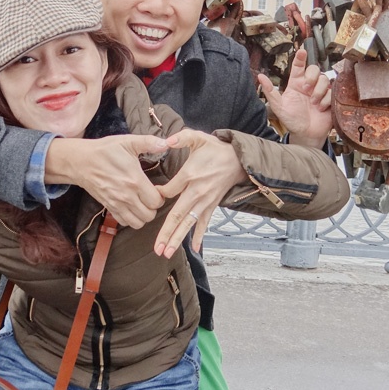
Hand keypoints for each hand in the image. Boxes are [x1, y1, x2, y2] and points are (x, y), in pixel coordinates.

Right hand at [47, 135, 169, 228]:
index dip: (161, 195)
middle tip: (150, 196)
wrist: (81, 161)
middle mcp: (126, 195)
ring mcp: (116, 204)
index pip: (156, 200)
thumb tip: (167, 143)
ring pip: (138, 223)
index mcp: (134, 180)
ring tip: (142, 203)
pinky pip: (124, 222)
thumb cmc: (105, 150)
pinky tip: (131, 206)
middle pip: (149, 215)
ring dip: (143, 215)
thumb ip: (149, 142)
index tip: (157, 188)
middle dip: (153, 207)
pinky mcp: (108, 207)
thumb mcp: (128, 141)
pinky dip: (130, 218)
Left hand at [153, 129, 246, 257]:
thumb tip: (166, 140)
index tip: (151, 198)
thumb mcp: (198, 138)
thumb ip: (181, 137)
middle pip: (178, 215)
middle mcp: (197, 192)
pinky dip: (199, 235)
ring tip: (167, 252)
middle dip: (167, 233)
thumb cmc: (215, 149)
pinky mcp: (212, 205)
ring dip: (178, 238)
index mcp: (190, 175)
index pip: (169, 191)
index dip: (158, 196)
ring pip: (189, 223)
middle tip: (157, 249)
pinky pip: (204, 223)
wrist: (237, 160)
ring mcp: (205, 202)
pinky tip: (194, 248)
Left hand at [259, 48, 331, 147]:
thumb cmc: (291, 120)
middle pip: (314, 69)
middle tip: (307, 89)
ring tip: (313, 103)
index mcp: (296, 84)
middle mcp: (309, 85)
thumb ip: (270, 92)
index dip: (301, 57)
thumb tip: (260, 77)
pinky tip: (320, 108)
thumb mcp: (279, 107)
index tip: (302, 51)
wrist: (305, 135)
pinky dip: (326, 101)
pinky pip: (332, 92)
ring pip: (324, 79)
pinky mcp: (330, 99)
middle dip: (311, 77)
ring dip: (318, 92)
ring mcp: (320, 91)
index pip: (299, 66)